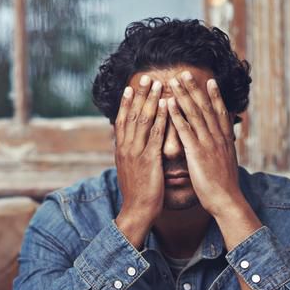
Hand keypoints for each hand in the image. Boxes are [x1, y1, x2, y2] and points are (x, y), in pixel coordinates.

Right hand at [114, 74, 169, 247]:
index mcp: (122, 150)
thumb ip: (132, 156)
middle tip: (145, 77)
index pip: (122, 121)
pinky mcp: (148, 158)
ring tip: (157, 83)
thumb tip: (132, 147)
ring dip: (150, 100)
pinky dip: (161, 116)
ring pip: (142, 120)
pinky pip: (155, 133)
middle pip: (131, 115)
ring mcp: (136, 152)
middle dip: (138, 95)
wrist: (137, 211)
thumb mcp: (131, 171)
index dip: (126, 103)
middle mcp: (126, 148)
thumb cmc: (138, 193)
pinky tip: (167, 104)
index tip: (130, 88)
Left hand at [166, 72, 245, 217]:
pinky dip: (177, 115)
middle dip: (195, 88)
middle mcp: (217, 137)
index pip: (220, 112)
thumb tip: (225, 142)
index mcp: (224, 140)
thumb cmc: (224, 186)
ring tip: (174, 80)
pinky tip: (168, 104)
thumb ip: (223, 150)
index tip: (209, 80)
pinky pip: (185, 130)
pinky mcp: (197, 152)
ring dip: (184, 95)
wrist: (227, 200)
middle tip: (185, 72)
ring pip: (195, 114)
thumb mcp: (226, 163)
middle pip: (206, 107)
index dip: (214, 95)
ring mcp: (208, 143)